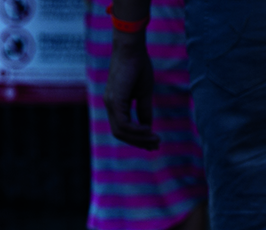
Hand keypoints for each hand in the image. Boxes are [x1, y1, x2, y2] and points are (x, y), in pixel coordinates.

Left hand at [104, 33, 158, 150]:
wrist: (132, 48)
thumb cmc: (138, 65)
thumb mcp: (143, 92)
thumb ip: (144, 110)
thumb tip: (147, 127)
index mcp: (115, 103)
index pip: (122, 127)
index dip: (136, 138)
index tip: (152, 142)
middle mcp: (110, 105)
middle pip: (120, 133)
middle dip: (138, 142)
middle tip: (155, 145)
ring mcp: (110, 103)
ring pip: (121, 131)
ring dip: (139, 138)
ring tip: (154, 139)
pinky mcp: (115, 100)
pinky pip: (123, 123)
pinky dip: (136, 129)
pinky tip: (148, 130)